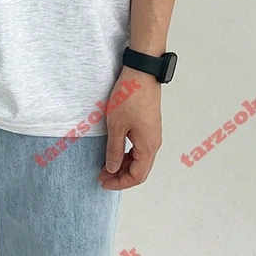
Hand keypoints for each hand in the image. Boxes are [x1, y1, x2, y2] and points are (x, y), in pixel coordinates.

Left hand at [98, 66, 161, 189]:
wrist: (141, 73)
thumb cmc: (130, 97)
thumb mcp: (116, 125)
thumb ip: (114, 149)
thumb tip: (111, 168)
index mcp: (148, 146)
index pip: (137, 176)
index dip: (120, 183)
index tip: (103, 182)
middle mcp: (154, 143)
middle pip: (139, 170)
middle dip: (120, 176)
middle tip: (101, 175)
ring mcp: (152, 134)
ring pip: (139, 159)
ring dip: (123, 164)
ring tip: (105, 164)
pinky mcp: (148, 126)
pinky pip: (139, 148)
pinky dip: (127, 153)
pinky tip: (114, 150)